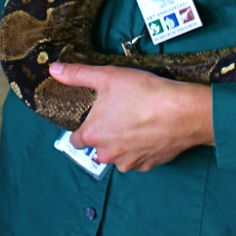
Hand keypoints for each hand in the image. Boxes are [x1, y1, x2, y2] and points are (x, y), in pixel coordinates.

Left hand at [49, 62, 213, 172]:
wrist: (182, 112)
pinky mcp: (149, 165)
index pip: (75, 139)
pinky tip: (152, 131)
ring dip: (124, 142)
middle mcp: (107, 154)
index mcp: (92, 135)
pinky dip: (143, 147)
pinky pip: (140, 158)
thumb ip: (78, 75)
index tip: (95, 115)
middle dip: (106, 134)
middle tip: (121, 113)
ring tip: (139, 120)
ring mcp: (129, 163)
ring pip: (119, 154)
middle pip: (99, 147)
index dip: (84, 126)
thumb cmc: (143, 93)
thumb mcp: (107, 76)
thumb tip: (53, 70)